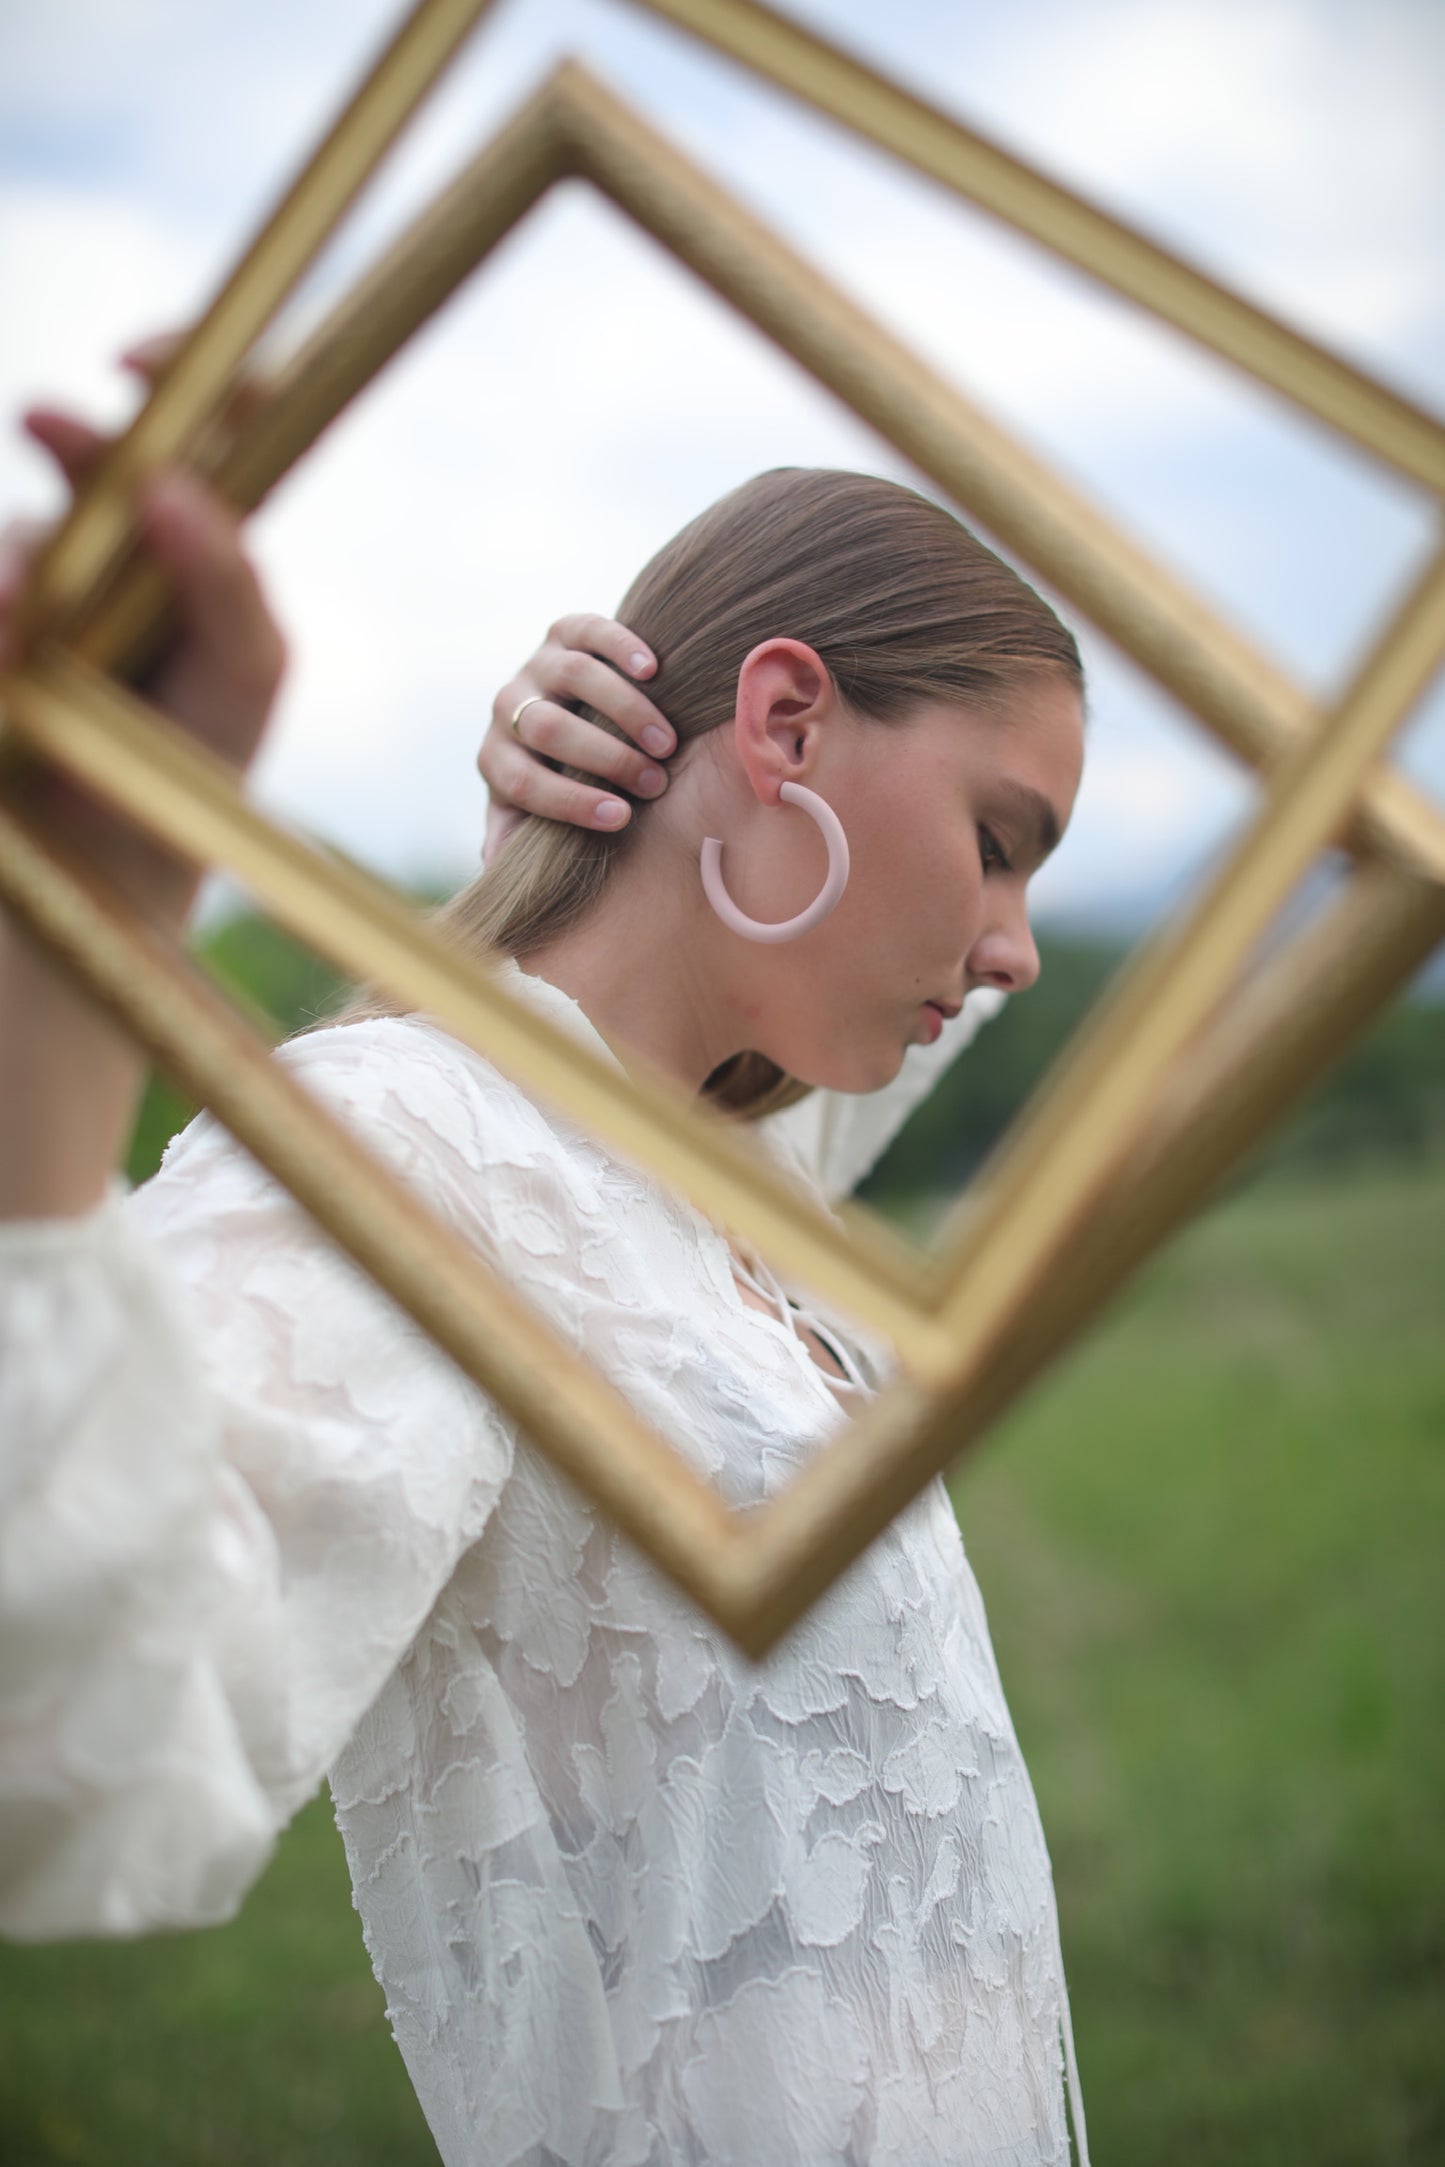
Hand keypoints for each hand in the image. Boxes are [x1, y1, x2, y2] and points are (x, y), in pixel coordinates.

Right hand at [0, 356, 285, 926]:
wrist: (119, 870)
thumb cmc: (199, 759)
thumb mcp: (246, 674)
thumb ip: (227, 583)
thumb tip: (170, 487)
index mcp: (193, 535)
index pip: (196, 416)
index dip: (176, 363)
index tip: (134, 364)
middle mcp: (106, 539)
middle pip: (82, 449)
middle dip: (70, 436)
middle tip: (46, 427)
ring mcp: (33, 581)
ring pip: (12, 532)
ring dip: (10, 568)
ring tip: (16, 639)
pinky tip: (7, 666)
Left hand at [479, 614, 675, 865]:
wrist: (553, 711)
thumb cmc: (551, 781)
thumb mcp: (527, 818)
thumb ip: (516, 841)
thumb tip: (498, 869)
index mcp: (496, 760)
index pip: (526, 783)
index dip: (571, 803)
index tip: (621, 818)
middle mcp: (508, 708)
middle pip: (549, 728)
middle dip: (605, 758)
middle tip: (654, 782)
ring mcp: (536, 666)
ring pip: (575, 676)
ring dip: (625, 710)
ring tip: (667, 742)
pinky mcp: (563, 633)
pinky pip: (589, 630)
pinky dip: (621, 646)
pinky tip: (653, 671)